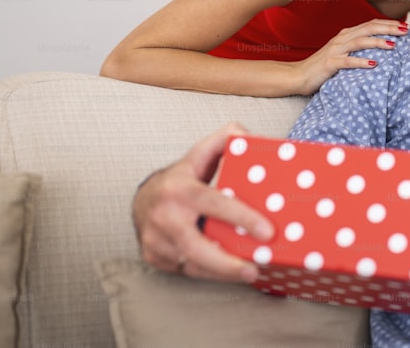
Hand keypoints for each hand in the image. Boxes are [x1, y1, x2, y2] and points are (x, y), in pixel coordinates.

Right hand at [133, 123, 274, 282]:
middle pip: (196, 247)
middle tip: (255, 268)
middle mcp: (164, 217)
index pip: (214, 204)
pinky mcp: (154, 257)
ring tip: (249, 272)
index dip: (242, 218)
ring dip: (222, 272)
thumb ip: (223, 141)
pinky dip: (209, 273)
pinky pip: (186, 270)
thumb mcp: (199, 155)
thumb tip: (246, 137)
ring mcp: (156, 240)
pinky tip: (229, 272)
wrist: (142, 198)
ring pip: (192, 264)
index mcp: (179, 189)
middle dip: (227, 263)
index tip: (267, 231)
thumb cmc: (180, 178)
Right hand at [291, 18, 408, 93]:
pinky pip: (347, 61)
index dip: (388, 23)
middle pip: (368, 29)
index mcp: (346, 35)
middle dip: (388, 28)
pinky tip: (374, 64)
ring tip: (393, 45)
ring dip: (377, 42)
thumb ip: (358, 48)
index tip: (405, 26)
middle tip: (405, 31)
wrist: (298, 75)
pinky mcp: (330, 63)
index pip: (371, 24)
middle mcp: (342, 39)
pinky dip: (361, 61)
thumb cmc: (323, 66)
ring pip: (359, 42)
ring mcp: (335, 50)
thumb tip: (382, 48)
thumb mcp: (343, 53)